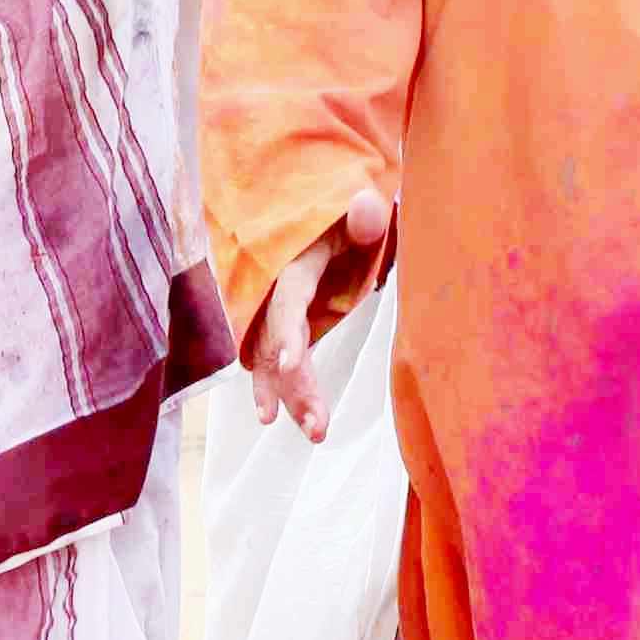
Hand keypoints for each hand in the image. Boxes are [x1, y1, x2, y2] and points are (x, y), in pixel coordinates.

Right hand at [240, 186, 398, 439]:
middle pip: (276, 342)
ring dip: (290, 396)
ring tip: (315, 432)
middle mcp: (276, 290)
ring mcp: (277, 309)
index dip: (286, 332)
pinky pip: (273, 358)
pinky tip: (283, 417)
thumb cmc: (344, 211)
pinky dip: (279, 388)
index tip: (290, 365)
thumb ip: (364, 213)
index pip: (287, 300)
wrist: (324, 210)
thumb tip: (367, 210)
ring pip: (272, 358)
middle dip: (293, 386)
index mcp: (294, 262)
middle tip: (316, 426)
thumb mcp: (357, 207)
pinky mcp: (284, 322)